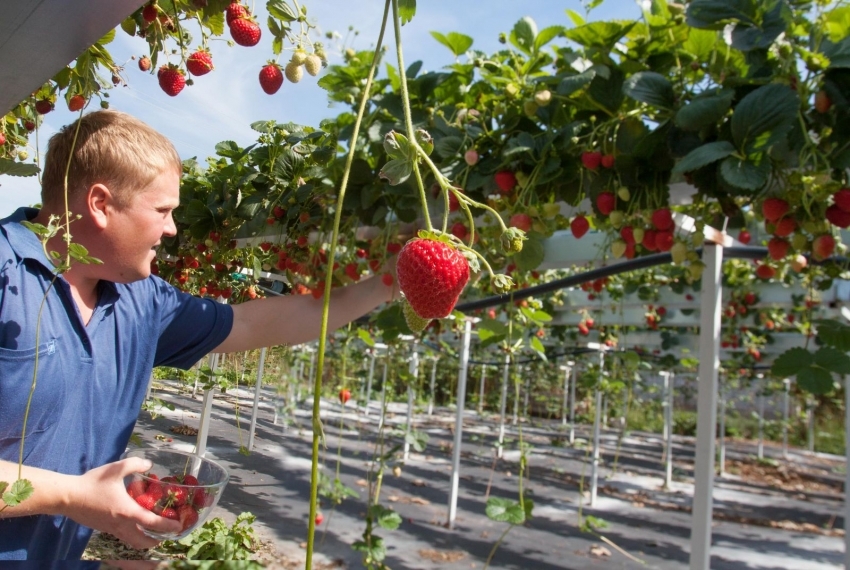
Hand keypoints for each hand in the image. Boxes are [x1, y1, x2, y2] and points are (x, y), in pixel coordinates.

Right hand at [63, 456, 181, 548]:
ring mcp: (111, 529)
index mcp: (127, 511)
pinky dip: (132, 536)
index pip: (153, 523)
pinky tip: (134, 525)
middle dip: (157, 541)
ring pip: (131, 542)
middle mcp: (121, 525)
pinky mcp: (103, 529)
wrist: (68, 497)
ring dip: (144, 541)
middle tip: (166, 534)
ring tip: (153, 533)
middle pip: (142, 541)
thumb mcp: (116, 469)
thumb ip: (135, 464)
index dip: (168, 526)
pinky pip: (122, 537)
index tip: (179, 526)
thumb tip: (149, 463)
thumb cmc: (92, 483)